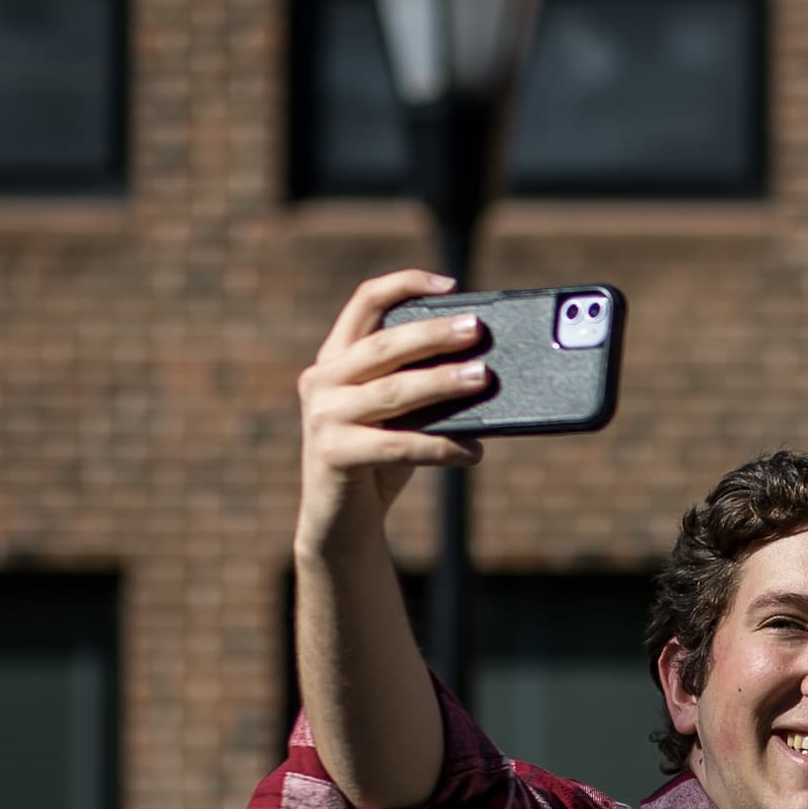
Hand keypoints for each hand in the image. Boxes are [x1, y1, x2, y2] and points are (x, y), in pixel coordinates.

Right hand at [295, 269, 487, 548]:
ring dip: (442, 382)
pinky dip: (440, 447)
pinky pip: (397, 445)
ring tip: (482, 378)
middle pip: (384, 344)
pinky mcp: (333, 455)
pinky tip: (473, 451)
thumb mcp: (399, 416)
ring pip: (392, 391)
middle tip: (477, 329)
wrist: (342, 523)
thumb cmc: (380, 461)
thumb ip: (423, 388)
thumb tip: (484, 369)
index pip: (364, 303)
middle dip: (433, 334)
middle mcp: (322, 380)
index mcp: (336, 359)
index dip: (405, 285)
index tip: (450, 285)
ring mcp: (323, 416)